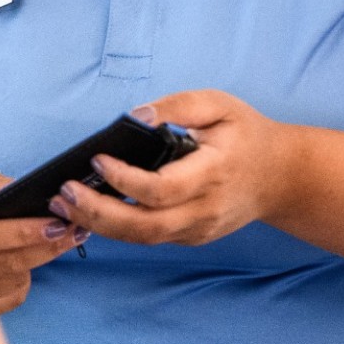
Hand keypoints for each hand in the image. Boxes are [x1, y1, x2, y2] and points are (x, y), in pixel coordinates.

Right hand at [0, 165, 84, 312]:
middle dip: (46, 248)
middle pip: (7, 263)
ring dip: (36, 261)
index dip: (23, 232)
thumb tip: (23, 191)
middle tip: (74, 232)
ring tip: (52, 239)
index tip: (55, 224)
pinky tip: (24, 261)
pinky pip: (11, 297)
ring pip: (13, 281)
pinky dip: (23, 280)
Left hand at [47, 91, 294, 247]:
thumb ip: (178, 106)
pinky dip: (117, 229)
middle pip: (147, 226)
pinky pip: (150, 238)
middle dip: (100, 213)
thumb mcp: (219, 104)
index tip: (97, 159)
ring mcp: (199, 229)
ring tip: (64, 207)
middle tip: (64, 194)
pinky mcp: (191, 236)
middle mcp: (206, 209)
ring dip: (100, 226)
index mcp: (214, 173)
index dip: (126, 179)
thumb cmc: (245, 134)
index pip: (163, 189)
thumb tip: (137, 116)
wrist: (280, 176)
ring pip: (144, 238)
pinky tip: (88, 213)